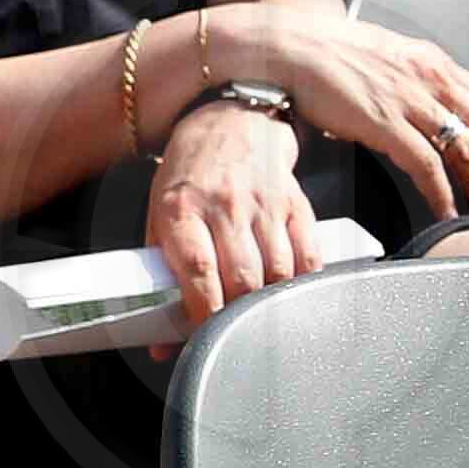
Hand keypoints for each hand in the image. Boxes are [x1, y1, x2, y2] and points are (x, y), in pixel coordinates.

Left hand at [141, 97, 321, 324]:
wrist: (230, 124)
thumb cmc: (190, 177)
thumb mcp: (160, 217)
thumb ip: (162, 277)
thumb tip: (164, 343)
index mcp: (181, 208)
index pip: (199, 269)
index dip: (205, 311)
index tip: (204, 335)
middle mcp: (224, 204)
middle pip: (243, 277)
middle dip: (239, 314)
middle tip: (232, 330)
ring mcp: (264, 203)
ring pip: (278, 271)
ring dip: (270, 302)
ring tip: (259, 314)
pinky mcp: (295, 203)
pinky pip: (308, 255)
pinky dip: (302, 282)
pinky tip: (290, 292)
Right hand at [195, 2, 468, 223]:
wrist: (284, 44)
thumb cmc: (324, 53)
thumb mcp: (384, 57)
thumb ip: (411, 82)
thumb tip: (423, 111)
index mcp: (433, 63)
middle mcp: (431, 79)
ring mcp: (410, 100)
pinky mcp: (385, 123)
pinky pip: (429, 167)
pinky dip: (445, 196)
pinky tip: (449, 216)